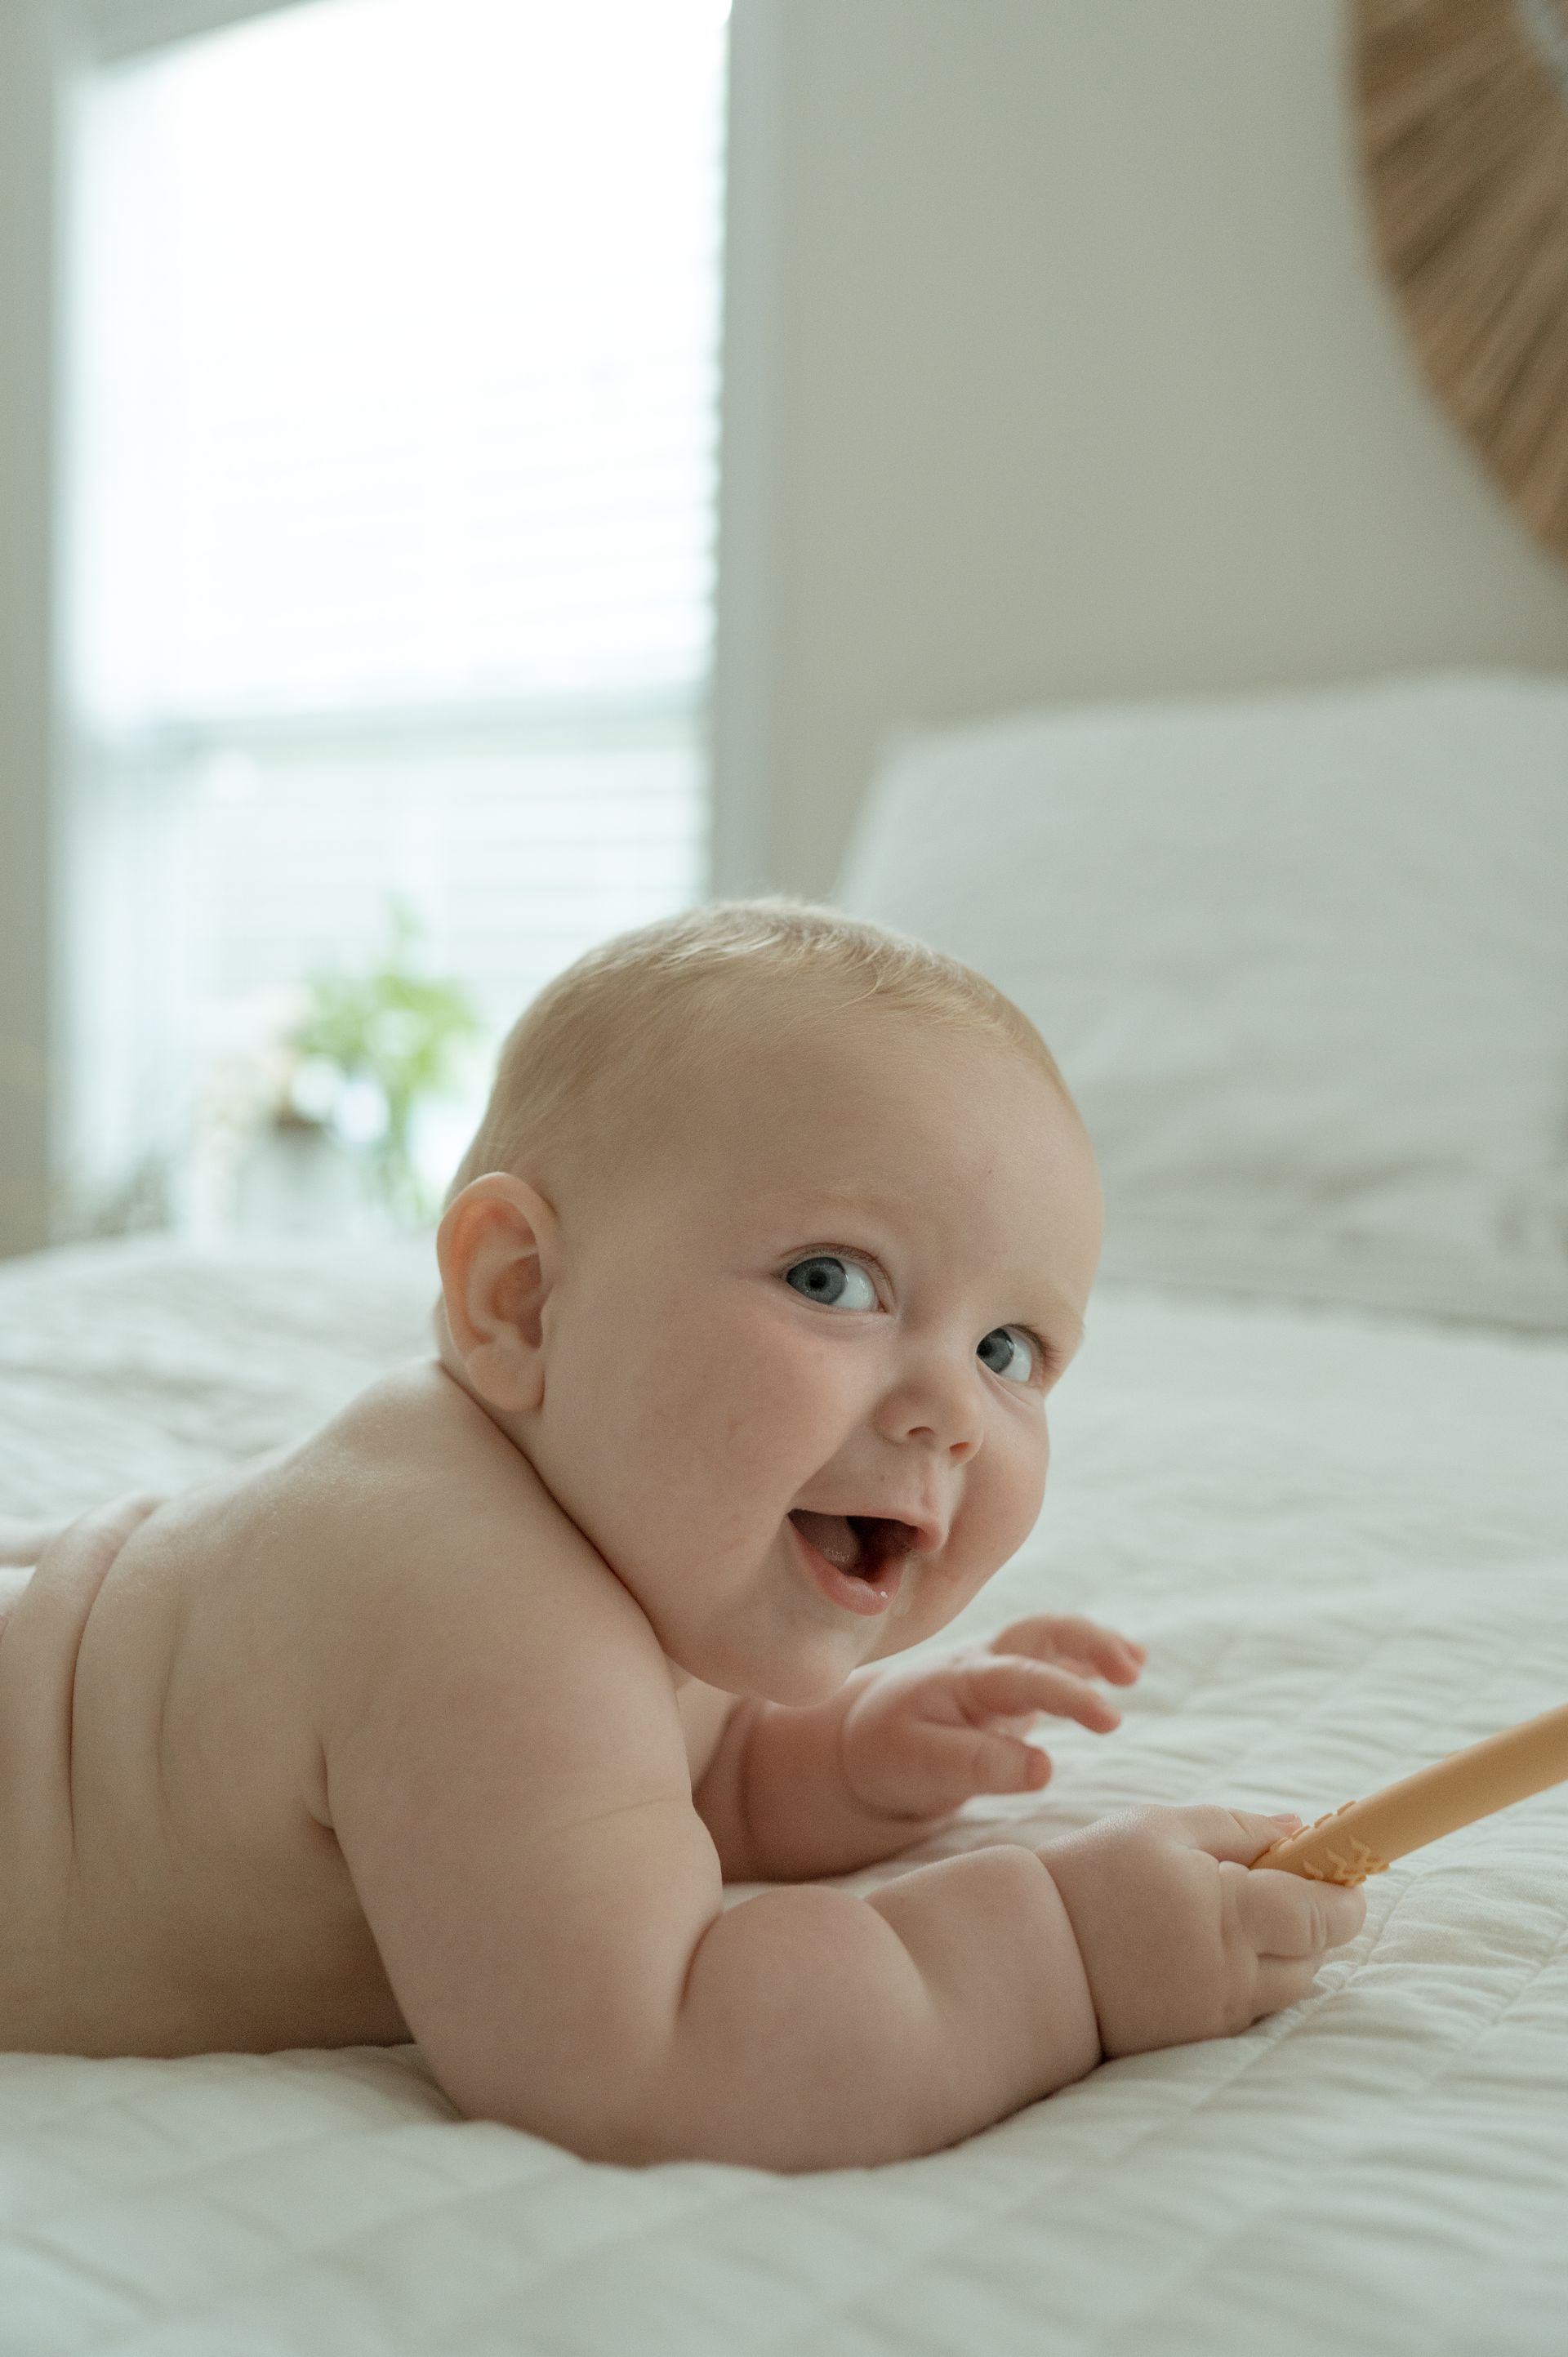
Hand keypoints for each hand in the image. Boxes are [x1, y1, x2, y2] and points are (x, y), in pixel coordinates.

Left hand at [839, 1613, 1146, 1821]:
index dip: (1068, 1695)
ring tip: (1135, 1665)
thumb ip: (980, 1765)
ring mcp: (999, 1669)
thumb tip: (1045, 1768)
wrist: (861, 1740)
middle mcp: (984, 1663)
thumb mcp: (922, 1767)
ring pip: (1051, 1639)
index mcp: (962, 1679)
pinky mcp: (1010, 1687)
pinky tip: (1127, 1666)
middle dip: (1090, 1642)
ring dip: (1095, 1645)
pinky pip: (1055, 1660)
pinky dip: (1090, 1658)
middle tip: (1131, 1670)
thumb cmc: (889, 1754)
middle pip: (1042, 1632)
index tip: (1108, 1721)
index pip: (1024, 1677)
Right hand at [1038, 1804, 1365, 2056]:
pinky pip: (1251, 2008)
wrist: (1027, 1958)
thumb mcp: (1158, 1828)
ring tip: (1232, 1914)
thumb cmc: (1091, 1880)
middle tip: (1275, 1882)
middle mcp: (1234, 1974)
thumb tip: (1302, 1828)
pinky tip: (1204, 1948)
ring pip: (1288, 1986)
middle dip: (1312, 1919)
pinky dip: (1249, 1977)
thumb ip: (1238, 1826)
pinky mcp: (1197, 2040)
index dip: (1344, 1893)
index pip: (1326, 1914)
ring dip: (1283, 1950)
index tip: (1340, 1871)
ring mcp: (1217, 2014)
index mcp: (1230, 1913)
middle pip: (1316, 1954)